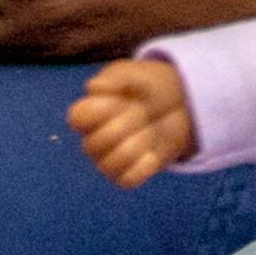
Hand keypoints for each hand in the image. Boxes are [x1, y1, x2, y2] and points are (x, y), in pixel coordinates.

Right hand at [70, 57, 195, 185]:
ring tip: (150, 131)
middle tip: (144, 111)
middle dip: (128, 124)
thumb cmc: (150, 86)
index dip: (99, 111)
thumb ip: (115, 77)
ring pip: (109, 165)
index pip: (76, 118)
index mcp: (89, 111)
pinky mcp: (127, 174)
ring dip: (138, 145)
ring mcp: (108, 159)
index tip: (119, 99)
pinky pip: (125, 181)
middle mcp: (93, 138)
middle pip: (95, 143)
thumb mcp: (135, 72)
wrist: (179, 103)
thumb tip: (93, 87)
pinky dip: (142, 167)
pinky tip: (152, 154)